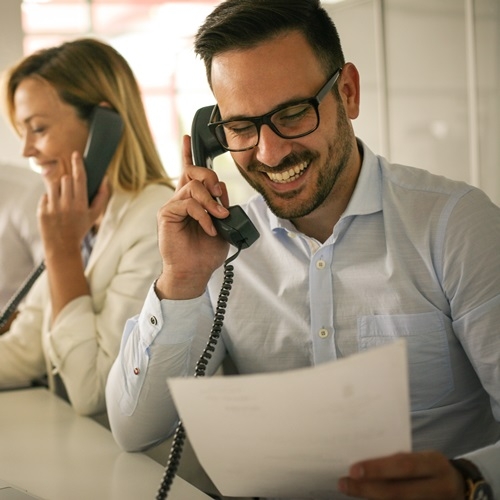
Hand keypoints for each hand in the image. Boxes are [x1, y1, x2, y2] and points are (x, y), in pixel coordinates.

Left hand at [38, 151, 109, 318]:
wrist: (62, 246)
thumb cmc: (80, 229)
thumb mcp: (94, 215)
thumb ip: (102, 197)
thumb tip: (105, 180)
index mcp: (80, 204)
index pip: (79, 179)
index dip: (78, 165)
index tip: (76, 155)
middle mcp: (66, 205)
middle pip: (66, 179)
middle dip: (68, 181)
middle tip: (70, 192)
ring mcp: (53, 208)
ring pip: (54, 185)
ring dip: (59, 189)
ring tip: (62, 200)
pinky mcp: (42, 211)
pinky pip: (45, 196)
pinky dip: (50, 200)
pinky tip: (55, 210)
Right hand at [155, 135, 229, 299]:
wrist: (194, 271)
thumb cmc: (206, 251)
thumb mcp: (222, 225)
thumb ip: (221, 206)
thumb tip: (222, 193)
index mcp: (193, 200)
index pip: (189, 171)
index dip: (188, 153)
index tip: (188, 137)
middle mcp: (181, 199)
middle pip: (193, 171)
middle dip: (211, 177)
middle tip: (221, 194)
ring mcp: (173, 206)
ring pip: (193, 187)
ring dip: (211, 202)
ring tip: (219, 217)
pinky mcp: (167, 214)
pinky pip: (188, 204)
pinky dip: (203, 215)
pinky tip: (209, 228)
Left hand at [338, 451, 464, 498]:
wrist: (460, 488)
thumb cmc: (430, 468)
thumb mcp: (423, 458)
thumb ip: (401, 460)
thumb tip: (365, 461)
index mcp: (435, 464)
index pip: (404, 465)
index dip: (378, 468)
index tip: (353, 469)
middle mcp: (439, 487)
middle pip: (399, 492)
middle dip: (368, 489)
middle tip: (344, 483)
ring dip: (371, 499)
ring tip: (349, 490)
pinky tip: (367, 499)